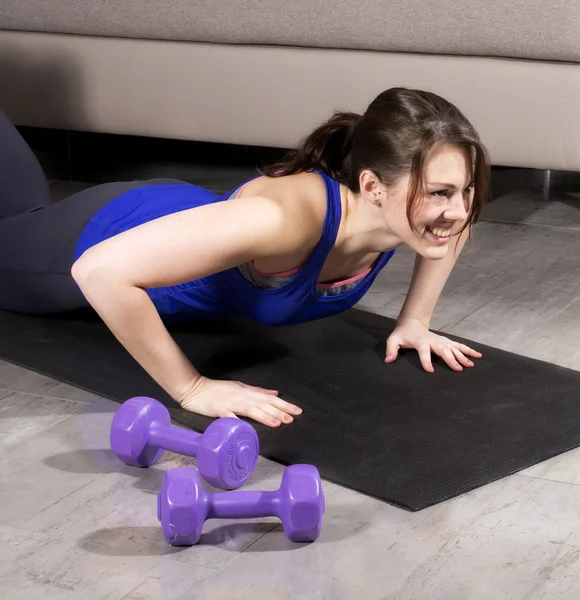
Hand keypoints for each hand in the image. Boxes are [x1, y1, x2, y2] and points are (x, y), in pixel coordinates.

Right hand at [178, 376, 302, 427]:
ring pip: (251, 410)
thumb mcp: (240, 387)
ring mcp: (230, 403)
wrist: (195, 388)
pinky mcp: (218, 410)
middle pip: (264, 404)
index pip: (270, 399)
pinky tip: (244, 427)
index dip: (284, 404)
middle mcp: (242, 397)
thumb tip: (275, 393)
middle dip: (279, 411)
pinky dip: (237, 421)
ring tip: (277, 423)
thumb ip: (258, 391)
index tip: (297, 411)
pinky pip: (229, 416)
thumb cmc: (217, 389)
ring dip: (264, 416)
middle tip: (292, 419)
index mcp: (248, 392)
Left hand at [384, 317, 481, 371]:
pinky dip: (469, 350)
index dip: (426, 361)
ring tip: (471, 365)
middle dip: (451, 359)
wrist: (412, 323)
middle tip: (459, 369)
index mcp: (420, 342)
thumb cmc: (402, 334)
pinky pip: (459, 345)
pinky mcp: (446, 341)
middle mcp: (433, 341)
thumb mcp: (393, 340)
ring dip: (463, 356)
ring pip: (454, 348)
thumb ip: (391, 350)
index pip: (423, 352)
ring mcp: (441, 340)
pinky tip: (478, 356)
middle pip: (443, 350)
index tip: (430, 371)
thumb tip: (388, 361)